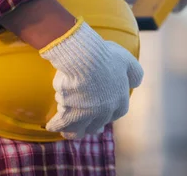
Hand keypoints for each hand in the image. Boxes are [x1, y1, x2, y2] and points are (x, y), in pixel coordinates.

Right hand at [39, 17, 142, 138]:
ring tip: (66, 129)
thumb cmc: (107, 57)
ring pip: (79, 130)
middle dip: (92, 125)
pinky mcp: (70, 114)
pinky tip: (51, 125)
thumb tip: (135, 83)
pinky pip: (62, 125)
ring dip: (73, 130)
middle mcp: (105, 113)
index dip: (109, 112)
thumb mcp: (128, 61)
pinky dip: (56, 125)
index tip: (103, 111)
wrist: (86, 58)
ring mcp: (87, 116)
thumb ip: (135, 73)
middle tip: (86, 124)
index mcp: (120, 102)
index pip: (117, 113)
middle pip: (97, 125)